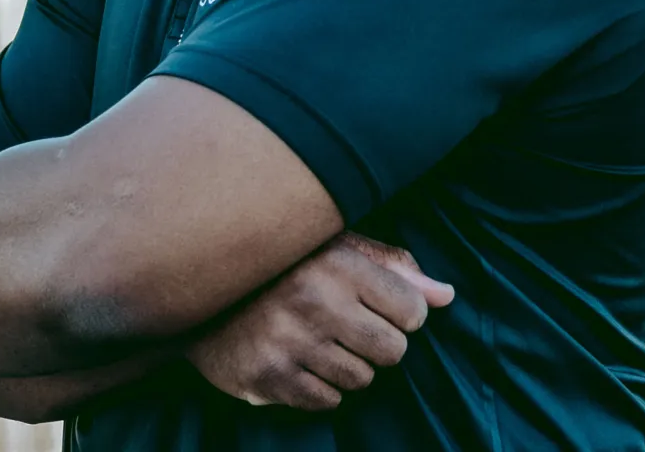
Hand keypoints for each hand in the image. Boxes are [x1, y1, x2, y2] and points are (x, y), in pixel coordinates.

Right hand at [186, 232, 453, 409]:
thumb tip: (446, 296)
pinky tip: (301, 356)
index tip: (384, 304)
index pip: (413, 311)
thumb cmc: (280, 260)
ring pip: (362, 379)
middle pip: (394, 352)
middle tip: (354, 325)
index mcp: (337, 264)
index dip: (405, 311)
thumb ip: (391, 267)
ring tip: (322, 337)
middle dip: (382, 341)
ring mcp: (290, 345)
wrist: (197, 286)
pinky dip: (321, 384)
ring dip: (350, 363)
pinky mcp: (267, 379)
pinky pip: (326, 400)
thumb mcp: (334, 243)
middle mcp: (315, 304)